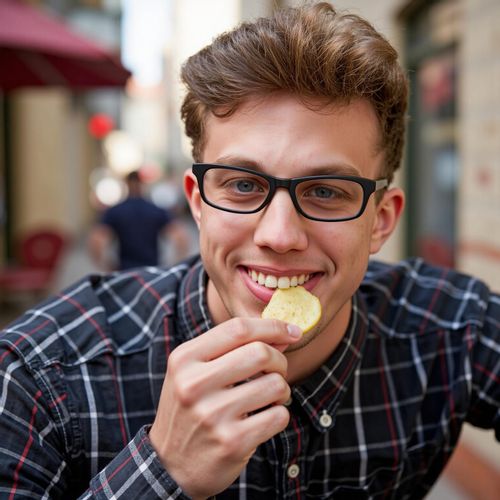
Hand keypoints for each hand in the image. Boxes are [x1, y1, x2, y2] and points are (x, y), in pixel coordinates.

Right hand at [148, 317, 301, 498]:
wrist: (170, 466)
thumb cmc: (190, 408)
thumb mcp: (195, 371)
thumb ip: (232, 349)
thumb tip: (283, 334)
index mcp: (184, 359)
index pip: (238, 329)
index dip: (272, 326)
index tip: (292, 331)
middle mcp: (194, 384)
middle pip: (260, 352)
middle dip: (279, 360)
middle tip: (277, 371)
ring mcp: (213, 415)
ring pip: (275, 384)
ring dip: (281, 389)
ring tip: (268, 397)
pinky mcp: (232, 442)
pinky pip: (279, 415)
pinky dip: (279, 414)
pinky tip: (263, 418)